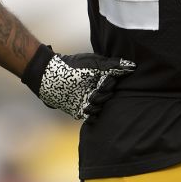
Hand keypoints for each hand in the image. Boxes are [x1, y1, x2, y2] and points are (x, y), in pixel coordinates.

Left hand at [20, 45, 134, 120]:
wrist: (47, 76)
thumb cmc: (71, 67)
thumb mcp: (93, 63)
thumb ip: (113, 65)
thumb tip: (132, 66)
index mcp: (100, 76)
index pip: (113, 83)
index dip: (108, 84)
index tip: (101, 81)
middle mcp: (96, 88)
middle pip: (108, 97)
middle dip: (102, 95)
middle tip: (93, 92)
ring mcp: (88, 99)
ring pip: (101, 108)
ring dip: (96, 106)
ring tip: (87, 101)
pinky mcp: (80, 109)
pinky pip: (91, 118)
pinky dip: (91, 116)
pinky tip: (85, 110)